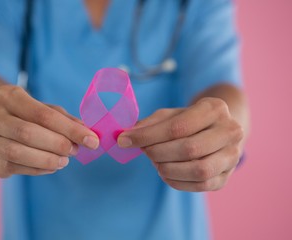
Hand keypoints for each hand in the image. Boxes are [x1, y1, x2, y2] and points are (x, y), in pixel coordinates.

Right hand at [0, 85, 98, 177]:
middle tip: (75, 150)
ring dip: (46, 159)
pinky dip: (37, 169)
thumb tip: (88, 134)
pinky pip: (13, 168)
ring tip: (64, 160)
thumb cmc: (28, 114)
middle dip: (57, 144)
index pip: (42, 114)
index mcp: (7, 96)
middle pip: (26, 132)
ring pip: (16, 153)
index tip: (92, 140)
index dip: (69, 129)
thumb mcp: (46, 109)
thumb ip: (66, 120)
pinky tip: (51, 166)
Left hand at [117, 98, 243, 191]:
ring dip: (169, 169)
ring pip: (199, 170)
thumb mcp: (170, 115)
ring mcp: (232, 155)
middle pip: (189, 149)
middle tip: (145, 152)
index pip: (178, 126)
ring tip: (157, 163)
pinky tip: (166, 173)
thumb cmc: (190, 121)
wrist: (218, 130)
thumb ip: (149, 124)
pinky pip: (202, 185)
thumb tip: (126, 136)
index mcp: (215, 109)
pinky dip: (178, 182)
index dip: (148, 136)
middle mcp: (230, 131)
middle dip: (158, 153)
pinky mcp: (227, 176)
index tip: (124, 140)